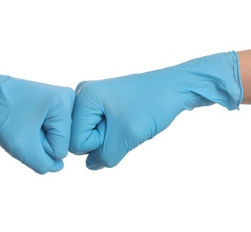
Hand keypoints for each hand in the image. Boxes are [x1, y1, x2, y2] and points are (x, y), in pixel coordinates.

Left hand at [0, 59, 74, 173]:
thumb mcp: (23, 148)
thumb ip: (45, 165)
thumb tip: (58, 167)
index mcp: (66, 102)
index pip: (62, 149)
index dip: (39, 147)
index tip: (24, 127)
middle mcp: (66, 100)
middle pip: (59, 143)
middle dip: (38, 142)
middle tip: (20, 125)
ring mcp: (56, 102)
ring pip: (50, 139)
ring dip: (32, 139)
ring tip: (18, 122)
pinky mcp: (47, 106)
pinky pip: (43, 132)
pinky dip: (29, 134)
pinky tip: (20, 121)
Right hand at [70, 52, 242, 169]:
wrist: (175, 87)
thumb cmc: (152, 106)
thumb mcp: (126, 137)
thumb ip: (104, 157)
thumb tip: (92, 164)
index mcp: (83, 97)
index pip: (75, 142)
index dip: (98, 144)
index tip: (119, 127)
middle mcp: (82, 94)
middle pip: (79, 138)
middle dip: (102, 140)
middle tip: (124, 123)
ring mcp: (91, 98)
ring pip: (91, 135)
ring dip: (110, 137)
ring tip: (127, 121)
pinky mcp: (101, 103)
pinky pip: (99, 128)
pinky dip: (114, 131)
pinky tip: (127, 120)